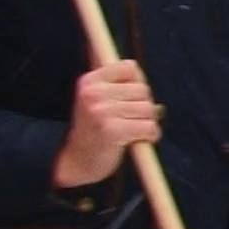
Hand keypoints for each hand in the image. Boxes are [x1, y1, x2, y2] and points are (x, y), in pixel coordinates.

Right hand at [53, 61, 159, 188]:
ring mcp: (102, 112)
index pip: (130, 67)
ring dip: (148, 122)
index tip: (130, 97)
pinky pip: (149, 127)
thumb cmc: (94, 128)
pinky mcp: (112, 131)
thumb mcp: (98, 99)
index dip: (137, 82)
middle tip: (130, 119)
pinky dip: (151, 135)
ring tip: (133, 130)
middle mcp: (93, 94)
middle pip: (143, 89)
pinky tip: (139, 140)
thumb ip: (116, 83)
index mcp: (88, 81)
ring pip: (148, 109)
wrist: (77, 161)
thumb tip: (137, 67)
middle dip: (144, 105)